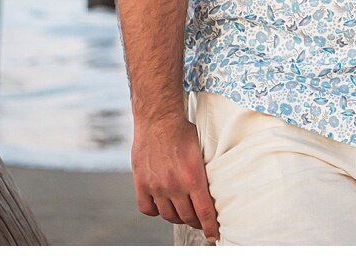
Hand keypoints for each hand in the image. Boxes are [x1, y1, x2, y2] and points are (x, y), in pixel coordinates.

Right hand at [131, 116, 218, 241]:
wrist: (159, 119)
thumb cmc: (183, 131)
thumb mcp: (201, 151)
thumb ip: (203, 173)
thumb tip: (211, 192)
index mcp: (193, 177)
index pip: (205, 212)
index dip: (211, 227)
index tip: (214, 235)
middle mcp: (174, 185)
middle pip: (187, 217)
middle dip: (196, 222)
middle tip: (200, 221)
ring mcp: (156, 186)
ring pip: (169, 215)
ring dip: (178, 217)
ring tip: (183, 212)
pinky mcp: (141, 183)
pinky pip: (148, 209)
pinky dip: (155, 210)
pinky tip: (162, 204)